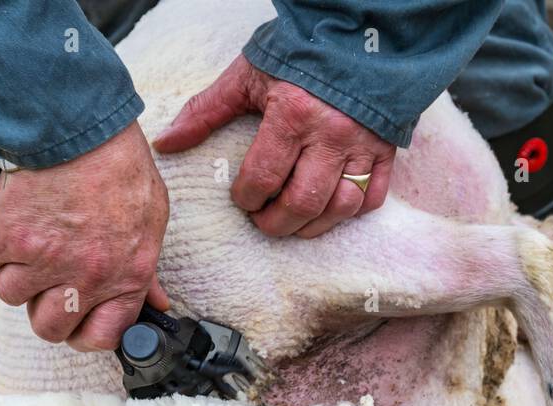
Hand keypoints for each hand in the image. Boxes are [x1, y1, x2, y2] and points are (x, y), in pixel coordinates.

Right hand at [0, 122, 169, 350]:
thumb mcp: (151, 220)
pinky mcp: (11, 237)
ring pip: (12, 295)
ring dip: (17, 273)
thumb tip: (155, 301)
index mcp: (126, 277)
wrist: (80, 126)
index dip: (84, 333)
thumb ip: (147, 269)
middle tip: (46, 285)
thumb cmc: (119, 167)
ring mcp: (45, 260)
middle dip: (43, 309)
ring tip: (31, 245)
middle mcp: (86, 277)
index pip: (100, 337)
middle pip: (49, 327)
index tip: (77, 320)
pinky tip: (13, 222)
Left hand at [154, 56, 395, 237]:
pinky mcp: (386, 150)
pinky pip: (372, 197)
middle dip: (275, 223)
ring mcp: (363, 145)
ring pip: (340, 207)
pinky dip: (350, 211)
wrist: (358, 33)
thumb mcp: (246, 76)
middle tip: (262, 221)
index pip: (264, 178)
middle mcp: (331, 134)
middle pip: (302, 203)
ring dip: (312, 226)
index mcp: (293, 114)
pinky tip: (329, 209)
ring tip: (292, 223)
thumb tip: (167, 142)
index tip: (241, 199)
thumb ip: (206, 111)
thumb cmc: (296, 54)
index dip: (246, 198)